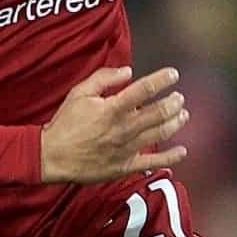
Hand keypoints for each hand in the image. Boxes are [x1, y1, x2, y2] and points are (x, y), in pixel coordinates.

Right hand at [41, 66, 188, 183]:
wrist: (53, 155)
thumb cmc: (65, 123)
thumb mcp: (79, 93)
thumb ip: (103, 78)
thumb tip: (127, 71)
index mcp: (113, 108)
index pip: (144, 90)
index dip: (162, 80)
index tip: (173, 74)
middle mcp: (124, 128)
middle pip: (158, 113)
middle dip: (173, 103)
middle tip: (179, 97)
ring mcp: (127, 148)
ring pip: (160, 134)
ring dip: (175, 123)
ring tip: (183, 115)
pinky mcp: (126, 166)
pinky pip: (153, 162)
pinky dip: (171, 157)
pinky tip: (182, 151)